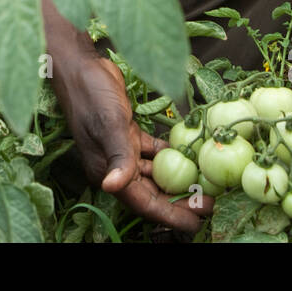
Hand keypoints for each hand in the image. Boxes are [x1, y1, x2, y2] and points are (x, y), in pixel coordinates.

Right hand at [53, 54, 209, 231]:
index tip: (196, 224)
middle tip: (210, 204)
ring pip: (154, 174)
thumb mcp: (109, 125)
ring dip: (177, 180)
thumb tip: (112, 187)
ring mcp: (122, 148)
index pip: (143, 202)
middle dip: (179, 201)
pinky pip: (153, 152)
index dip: (170, 215)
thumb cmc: (92, 95)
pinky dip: (170, 156)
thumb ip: (117, 157)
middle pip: (152, 192)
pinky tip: (190, 157)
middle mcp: (115, 164)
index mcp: (107, 170)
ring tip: (205, 184)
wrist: (81, 67)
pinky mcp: (128, 133)